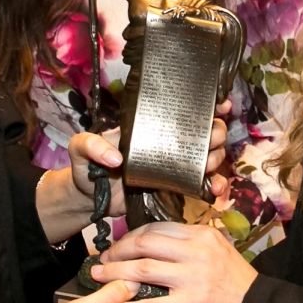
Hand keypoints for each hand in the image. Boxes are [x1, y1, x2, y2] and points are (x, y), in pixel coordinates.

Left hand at [42, 100, 233, 240]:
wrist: (89, 200)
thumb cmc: (86, 167)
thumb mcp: (80, 149)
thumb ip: (90, 145)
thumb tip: (115, 157)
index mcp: (150, 125)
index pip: (181, 109)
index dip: (206, 104)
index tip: (221, 103)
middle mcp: (167, 142)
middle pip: (204, 132)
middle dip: (215, 132)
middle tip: (210, 139)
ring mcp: (173, 165)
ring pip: (208, 156)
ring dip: (215, 158)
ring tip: (207, 165)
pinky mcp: (175, 188)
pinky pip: (200, 184)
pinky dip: (212, 186)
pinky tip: (215, 190)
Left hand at [92, 221, 257, 302]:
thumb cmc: (238, 287)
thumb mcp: (219, 255)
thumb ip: (192, 248)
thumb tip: (157, 248)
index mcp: (203, 235)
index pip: (157, 229)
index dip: (130, 237)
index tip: (117, 247)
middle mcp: (197, 251)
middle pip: (144, 243)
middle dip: (117, 252)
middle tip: (102, 262)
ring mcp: (194, 277)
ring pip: (142, 269)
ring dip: (114, 274)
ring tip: (99, 279)